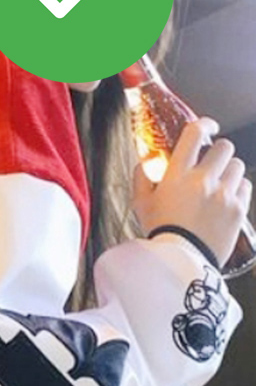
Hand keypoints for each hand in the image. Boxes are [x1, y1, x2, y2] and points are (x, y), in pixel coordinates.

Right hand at [133, 117, 252, 267]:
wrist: (181, 261)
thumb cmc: (159, 232)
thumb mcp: (140, 204)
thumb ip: (141, 178)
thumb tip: (145, 163)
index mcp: (178, 175)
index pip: (195, 134)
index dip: (204, 124)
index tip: (208, 126)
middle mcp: (203, 180)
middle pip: (224, 147)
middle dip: (219, 151)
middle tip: (212, 162)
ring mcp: (224, 194)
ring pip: (237, 165)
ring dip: (228, 170)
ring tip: (220, 183)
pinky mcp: (238, 208)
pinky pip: (246, 185)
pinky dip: (238, 188)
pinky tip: (227, 197)